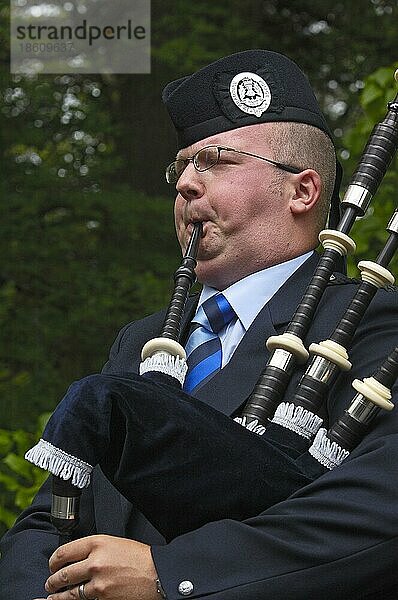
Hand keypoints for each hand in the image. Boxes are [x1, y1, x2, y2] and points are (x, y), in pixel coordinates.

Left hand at [40, 534, 158, 599]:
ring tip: (54, 596)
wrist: (156, 572)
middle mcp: (95, 560)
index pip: (64, 552)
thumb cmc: (139, 557)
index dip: (54, 561)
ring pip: (68, 591)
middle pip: (63, 573)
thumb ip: (94, 548)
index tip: (53, 565)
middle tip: (51, 583)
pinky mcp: (102, 596)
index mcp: (97, 542)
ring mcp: (97, 580)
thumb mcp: (114, 542)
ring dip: (58, 595)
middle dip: (53, 580)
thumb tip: (77, 557)